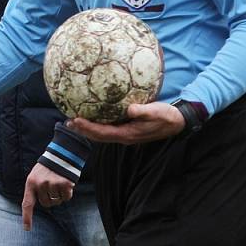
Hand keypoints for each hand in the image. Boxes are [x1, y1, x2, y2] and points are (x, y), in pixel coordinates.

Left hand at [21, 164, 74, 229]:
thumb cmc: (47, 167)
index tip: (27, 229)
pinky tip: (66, 182)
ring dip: (59, 194)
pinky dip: (68, 193)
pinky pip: (67, 197)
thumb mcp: (36, 175)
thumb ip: (35, 189)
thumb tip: (39, 205)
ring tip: (58, 180)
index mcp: (31, 182)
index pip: (27, 203)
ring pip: (57, 201)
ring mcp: (52, 184)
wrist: (61, 153)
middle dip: (50, 198)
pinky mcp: (64, 184)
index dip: (27, 217)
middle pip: (47, 204)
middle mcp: (40, 184)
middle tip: (52, 184)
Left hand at [68, 102, 184, 143]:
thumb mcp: (157, 112)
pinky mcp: (127, 129)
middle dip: (83, 130)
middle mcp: (124, 136)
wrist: (177, 122)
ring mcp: (125, 134)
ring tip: (73, 122)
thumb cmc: (166, 116)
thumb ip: (143, 111)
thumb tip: (130, 109)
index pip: (103, 133)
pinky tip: (91, 116)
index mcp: (128, 134)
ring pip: (102, 134)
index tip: (76, 120)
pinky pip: (108, 128)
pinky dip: (97, 124)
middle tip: (68, 122)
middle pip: (99, 136)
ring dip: (87, 129)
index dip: (89, 128)